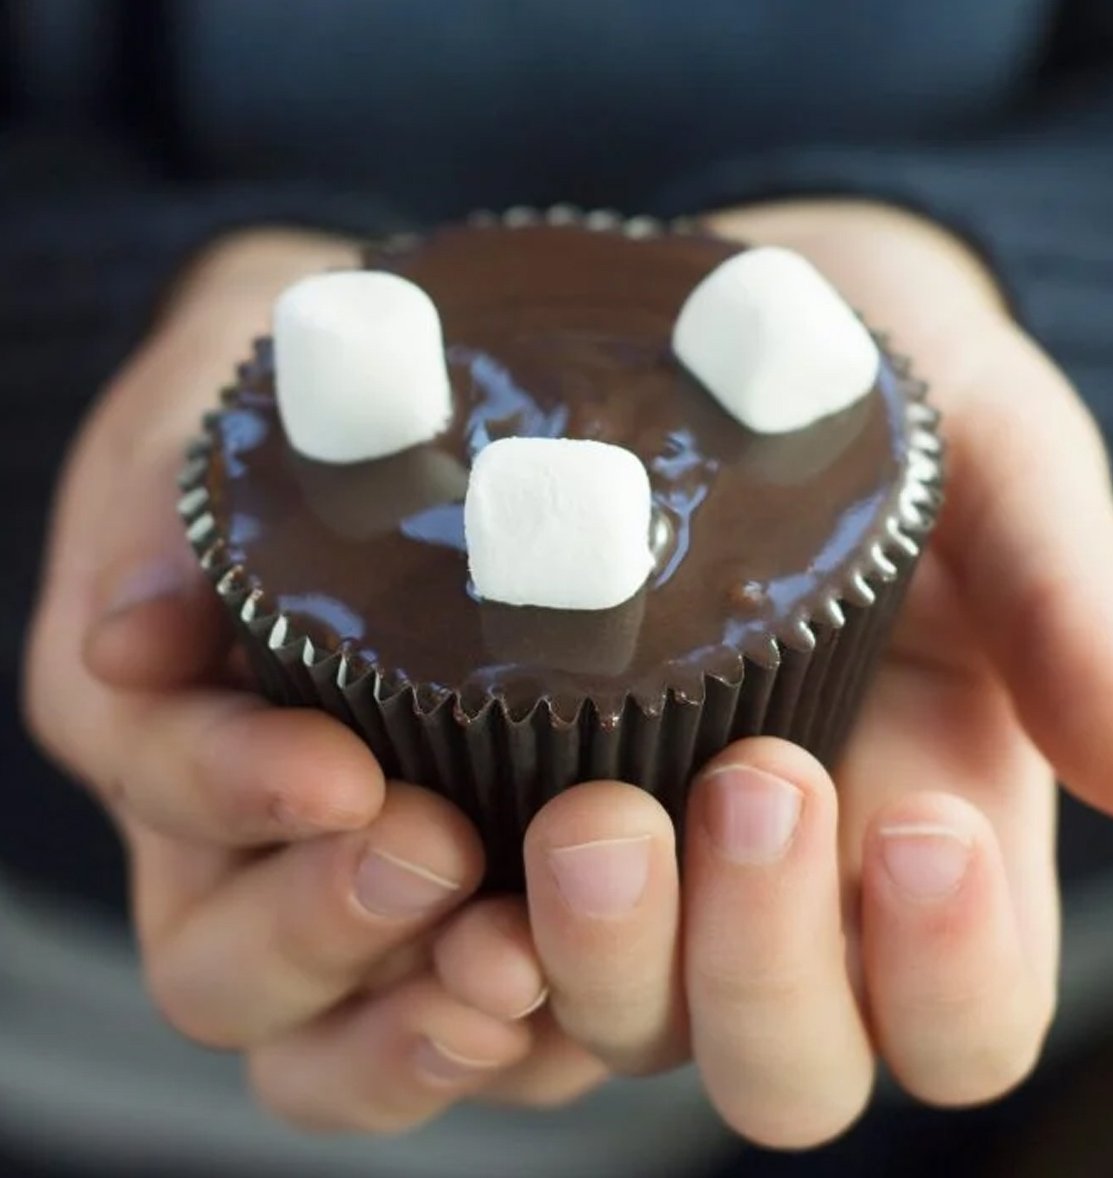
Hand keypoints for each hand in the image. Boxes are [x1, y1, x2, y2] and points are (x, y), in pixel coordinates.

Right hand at [22, 231, 541, 1130]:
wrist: (403, 418)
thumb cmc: (303, 412)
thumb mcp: (225, 407)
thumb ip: (172, 508)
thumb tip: (134, 640)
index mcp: (166, 715)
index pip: (162, 787)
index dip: (232, 790)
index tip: (337, 766)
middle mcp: (238, 839)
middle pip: (225, 964)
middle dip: (323, 922)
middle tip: (434, 848)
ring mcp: (346, 900)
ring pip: (324, 1043)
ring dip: (413, 1022)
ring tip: (512, 965)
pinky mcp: (460, 929)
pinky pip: (456, 1038)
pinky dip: (504, 1046)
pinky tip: (569, 999)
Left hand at [431, 199, 1112, 1144]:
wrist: (710, 319)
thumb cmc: (873, 386)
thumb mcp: (991, 457)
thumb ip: (1065, 596)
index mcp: (918, 831)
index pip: (958, 1017)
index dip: (946, 972)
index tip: (917, 821)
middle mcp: (777, 885)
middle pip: (783, 1063)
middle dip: (764, 967)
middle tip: (751, 782)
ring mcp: (641, 859)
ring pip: (623, 1024)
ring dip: (604, 959)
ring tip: (586, 815)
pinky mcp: (511, 805)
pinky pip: (478, 945)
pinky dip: (462, 941)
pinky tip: (442, 851)